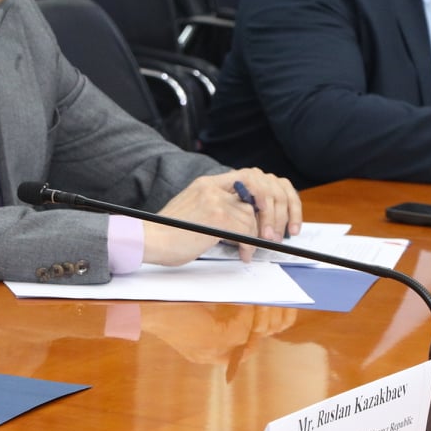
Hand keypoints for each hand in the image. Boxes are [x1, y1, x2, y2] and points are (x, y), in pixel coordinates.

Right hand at [143, 170, 301, 265]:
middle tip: (279, 233)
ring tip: (252, 248)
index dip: (276, 193)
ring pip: (254, 214)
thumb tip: (253, 220)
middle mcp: (214, 186)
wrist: (149, 240)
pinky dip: (249, 245)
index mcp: (210, 183)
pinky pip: (246, 230)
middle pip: (264, 185)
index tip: (282, 214)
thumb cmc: (171, 233)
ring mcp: (215, 199)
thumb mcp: (197, 211)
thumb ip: (222, 207)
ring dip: (259, 235)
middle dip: (279, 210)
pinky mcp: (216, 216)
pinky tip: (242, 254)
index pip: (255, 176)